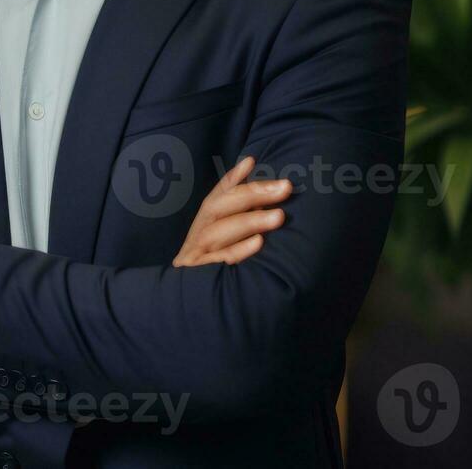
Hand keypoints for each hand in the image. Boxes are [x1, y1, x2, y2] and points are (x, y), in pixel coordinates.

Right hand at [173, 155, 290, 267]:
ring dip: (250, 221)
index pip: (217, 196)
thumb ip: (236, 212)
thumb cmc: (212, 270)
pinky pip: (220, 262)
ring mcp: (196, 256)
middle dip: (252, 194)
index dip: (232, 179)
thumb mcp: (223, 239)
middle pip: (218, 208)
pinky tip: (259, 243)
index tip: (252, 161)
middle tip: (285, 188)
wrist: (186, 311)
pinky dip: (239, 251)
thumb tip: (254, 173)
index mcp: (203, 225)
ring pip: (218, 232)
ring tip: (279, 216)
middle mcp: (197, 236)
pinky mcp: (199, 277)